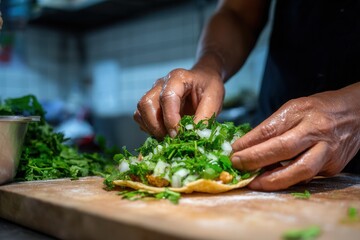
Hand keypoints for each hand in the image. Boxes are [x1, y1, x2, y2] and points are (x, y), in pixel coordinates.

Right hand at [134, 68, 224, 138]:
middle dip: (156, 126)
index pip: (167, 97)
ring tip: (167, 137)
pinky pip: (140, 118)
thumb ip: (205, 116)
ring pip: (140, 112)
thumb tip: (193, 134)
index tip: (178, 134)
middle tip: (171, 138)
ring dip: (151, 128)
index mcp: (178, 78)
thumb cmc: (208, 88)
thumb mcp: (214, 99)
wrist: (203, 80)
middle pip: (146, 104)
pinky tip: (164, 133)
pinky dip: (149, 129)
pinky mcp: (150, 105)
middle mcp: (161, 84)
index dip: (171, 119)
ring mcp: (153, 93)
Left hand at [231, 85, 359, 190]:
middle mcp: (317, 132)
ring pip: (299, 171)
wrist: (357, 114)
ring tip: (253, 182)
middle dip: (256, 160)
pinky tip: (272, 181)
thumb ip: (271, 126)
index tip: (234, 150)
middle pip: (284, 149)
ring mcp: (328, 152)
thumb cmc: (319, 109)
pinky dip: (287, 180)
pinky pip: (306, 177)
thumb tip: (245, 145)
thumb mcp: (293, 108)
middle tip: (237, 166)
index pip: (271, 129)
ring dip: (273, 180)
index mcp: (303, 113)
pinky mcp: (333, 167)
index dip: (250, 142)